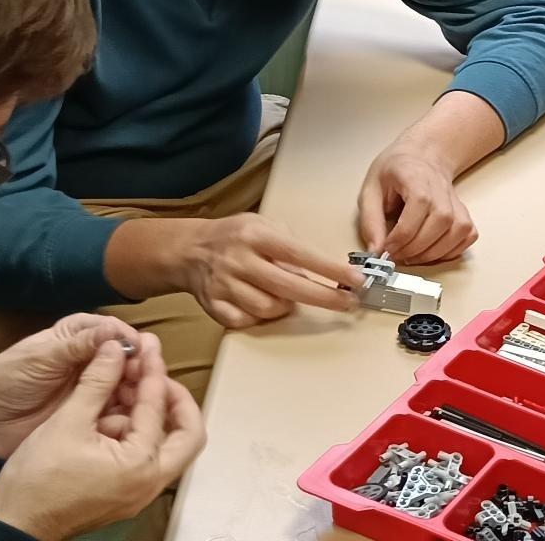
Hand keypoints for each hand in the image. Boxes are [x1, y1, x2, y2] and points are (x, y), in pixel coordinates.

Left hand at [0, 313, 139, 458]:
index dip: (125, 338)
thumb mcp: (37, 359)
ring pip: (125, 383)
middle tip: (150, 376)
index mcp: (74, 336)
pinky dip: (128, 413)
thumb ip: (74, 346)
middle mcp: (89, 359)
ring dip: (138, 389)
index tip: (139, 349)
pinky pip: (117, 410)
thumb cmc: (6, 382)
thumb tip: (114, 331)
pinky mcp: (92, 415)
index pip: (109, 330)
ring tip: (147, 399)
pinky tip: (137, 419)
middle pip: (123, 357)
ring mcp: (93, 388)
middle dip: (137, 364)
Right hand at [0, 334, 205, 540]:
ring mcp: (139, 492)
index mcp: (141, 465)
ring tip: (124, 386)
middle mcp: (149, 483)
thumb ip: (97, 381)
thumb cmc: (38, 479)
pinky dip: (135, 432)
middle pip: (186, 435)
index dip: (153, 370)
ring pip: (167, 446)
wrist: (15, 522)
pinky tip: (110, 412)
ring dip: (151, 414)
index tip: (148, 346)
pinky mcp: (125, 494)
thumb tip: (114, 347)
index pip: (157, 407)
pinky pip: (145, 458)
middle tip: (155, 374)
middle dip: (174, 400)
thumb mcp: (69, 420)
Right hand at [178, 213, 364, 327]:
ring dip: (285, 305)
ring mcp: (225, 285)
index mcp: (255, 235)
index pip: (301, 254)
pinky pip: (248, 321)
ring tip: (284, 293)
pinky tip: (261, 303)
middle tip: (347, 303)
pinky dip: (261, 317)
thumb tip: (318, 271)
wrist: (188, 250)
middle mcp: (239, 259)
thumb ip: (291, 244)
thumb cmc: (233, 237)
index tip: (355, 280)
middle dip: (325, 298)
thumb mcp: (263, 224)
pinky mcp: (214, 306)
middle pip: (289, 287)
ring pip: (270, 308)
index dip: (331, 270)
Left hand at [358, 139, 477, 264]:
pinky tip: (432, 251)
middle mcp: (441, 190)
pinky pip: (467, 236)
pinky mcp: (464, 213)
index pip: (416, 211)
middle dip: (416, 248)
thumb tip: (375, 250)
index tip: (387, 248)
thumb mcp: (371, 189)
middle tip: (398, 255)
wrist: (421, 156)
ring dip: (434, 253)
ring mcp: (456, 202)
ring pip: (457, 232)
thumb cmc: (395, 171)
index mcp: (416, 179)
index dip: (400, 237)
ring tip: (412, 256)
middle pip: (439, 224)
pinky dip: (452, 251)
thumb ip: (371, 221)